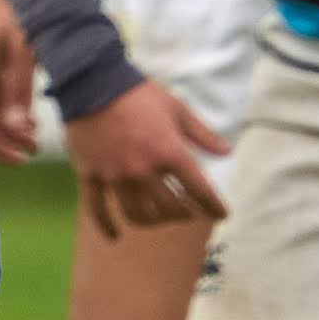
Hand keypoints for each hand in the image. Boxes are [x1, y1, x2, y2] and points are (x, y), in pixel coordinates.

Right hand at [0, 0, 37, 163]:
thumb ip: (18, 86)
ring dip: (11, 131)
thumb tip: (16, 125)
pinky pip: (2, 101)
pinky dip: (15, 115)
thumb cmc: (20, 6)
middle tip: (28, 154)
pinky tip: (30, 123)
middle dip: (3, 142)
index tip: (11, 159)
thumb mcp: (23, 47)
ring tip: (34, 141)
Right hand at [66, 77, 228, 238]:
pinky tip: (115, 236)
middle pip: (170, 209)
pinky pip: (99, 210)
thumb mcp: (177, 109)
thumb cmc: (139, 94)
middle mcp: (144, 170)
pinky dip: (107, 226)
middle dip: (184, 213)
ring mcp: (116, 176)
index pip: (199, 191)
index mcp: (169, 152)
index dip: (214, 207)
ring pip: (138, 214)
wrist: (94, 83)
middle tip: (188, 211)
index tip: (222, 215)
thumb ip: (202, 135)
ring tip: (159, 217)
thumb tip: (227, 153)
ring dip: (154, 221)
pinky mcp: (91, 176)